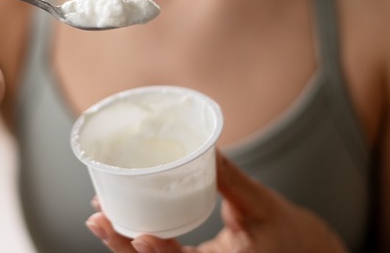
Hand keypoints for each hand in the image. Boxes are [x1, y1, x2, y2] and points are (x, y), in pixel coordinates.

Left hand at [86, 152, 346, 252]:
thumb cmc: (293, 236)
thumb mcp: (262, 205)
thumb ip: (232, 180)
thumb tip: (207, 146)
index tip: (137, 234)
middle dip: (123, 247)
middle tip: (96, 219)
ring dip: (125, 245)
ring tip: (100, 218)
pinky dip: (141, 245)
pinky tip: (124, 225)